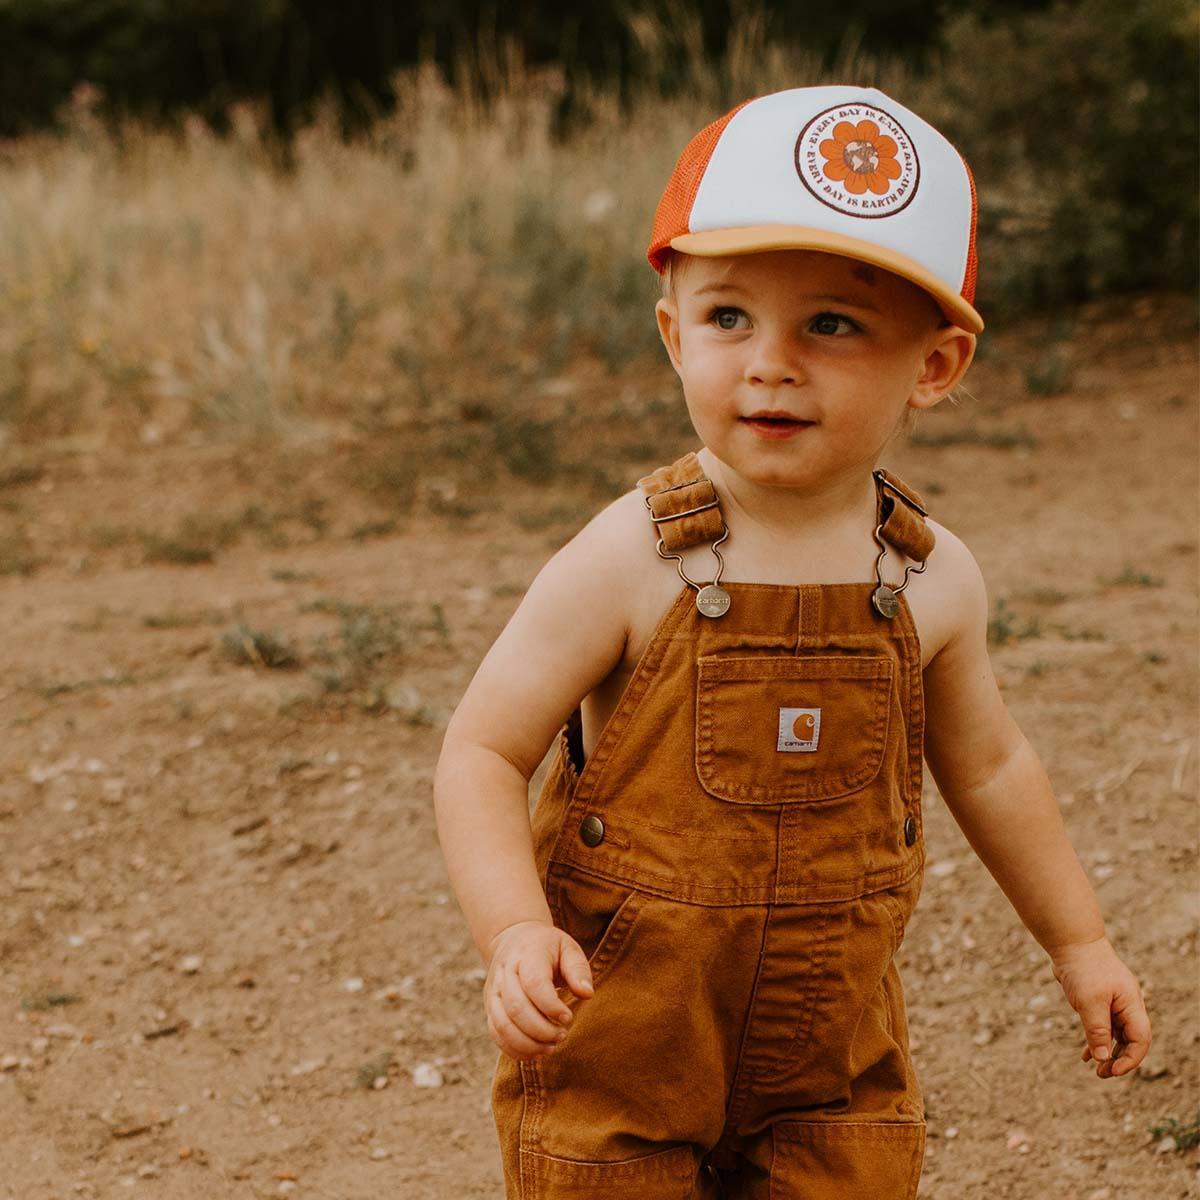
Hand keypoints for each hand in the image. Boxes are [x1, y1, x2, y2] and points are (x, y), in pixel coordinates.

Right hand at [483, 919, 594, 1061]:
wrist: (515, 939)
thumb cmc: (548, 948)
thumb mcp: (568, 949)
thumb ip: (578, 970)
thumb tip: (587, 994)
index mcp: (526, 955)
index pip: (534, 984)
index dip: (551, 1006)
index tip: (568, 1018)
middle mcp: (505, 973)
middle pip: (517, 1008)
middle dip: (541, 1030)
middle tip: (563, 1035)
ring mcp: (493, 991)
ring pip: (503, 1025)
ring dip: (528, 1043)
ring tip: (551, 1047)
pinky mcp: (490, 1007)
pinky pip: (496, 1034)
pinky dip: (515, 1049)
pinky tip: (536, 1053)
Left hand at [1050, 936, 1150, 1077]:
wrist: (1069, 941)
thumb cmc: (1083, 968)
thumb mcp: (1089, 1002)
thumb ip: (1097, 1030)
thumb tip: (1103, 1058)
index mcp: (1131, 1004)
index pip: (1140, 1039)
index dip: (1131, 1059)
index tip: (1113, 1070)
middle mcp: (1125, 1005)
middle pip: (1130, 1040)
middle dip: (1119, 1059)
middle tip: (1102, 1074)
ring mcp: (1111, 1002)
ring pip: (1114, 1035)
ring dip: (1106, 1052)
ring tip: (1096, 1070)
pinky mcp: (1096, 1000)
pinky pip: (1100, 1026)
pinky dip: (1094, 1040)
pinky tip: (1085, 1054)